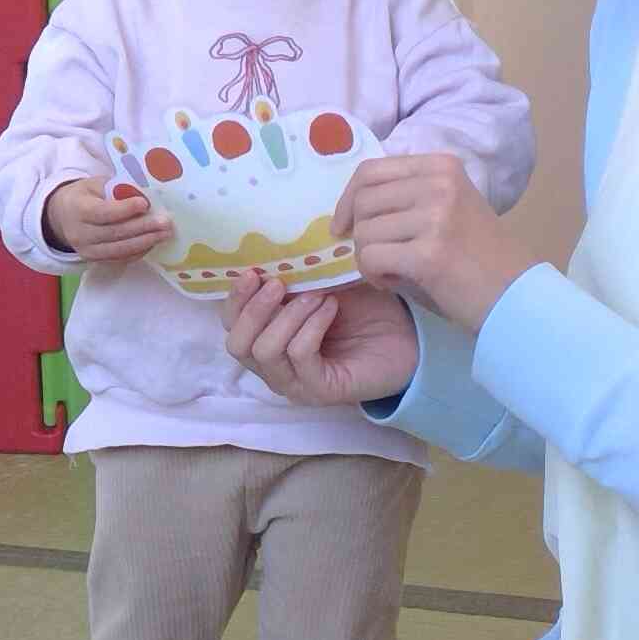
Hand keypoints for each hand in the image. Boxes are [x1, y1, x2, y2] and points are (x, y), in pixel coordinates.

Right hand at [44, 180, 171, 262]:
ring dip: (145, 242)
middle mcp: (80, 233)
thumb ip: (117, 188)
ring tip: (165, 234)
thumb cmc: (85, 195)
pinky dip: (139, 251)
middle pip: (114, 233)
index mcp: (77, 209)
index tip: (145, 204)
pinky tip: (153, 242)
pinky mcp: (95, 261)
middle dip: (143, 228)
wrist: (63, 216)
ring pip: (119, 249)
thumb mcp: (95, 184)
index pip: (103, 212)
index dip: (124, 209)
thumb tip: (146, 194)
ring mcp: (87, 250)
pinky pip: (120, 259)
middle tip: (166, 222)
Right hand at [224, 270, 418, 405]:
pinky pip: (300, 355)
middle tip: (279, 284)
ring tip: (318, 295)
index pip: (230, 326)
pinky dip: (311, 325)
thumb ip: (293, 273)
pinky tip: (331, 308)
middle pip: (237, 345)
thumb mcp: (321, 282)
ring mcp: (295, 383)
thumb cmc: (363, 309)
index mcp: (266, 339)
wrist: (408, 336)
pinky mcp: (319, 391)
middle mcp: (273, 367)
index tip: (253, 272)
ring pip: (265, 351)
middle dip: (254, 309)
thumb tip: (268, 248)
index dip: (235, 299)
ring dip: (289, 315)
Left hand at [336, 155, 530, 330]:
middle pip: (363, 201)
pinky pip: (371, 259)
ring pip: (364, 232)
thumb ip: (406, 197)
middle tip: (379, 256)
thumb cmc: (477, 258)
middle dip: (358, 234)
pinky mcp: (429, 253)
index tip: (343, 225)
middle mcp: (440, 183)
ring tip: (393, 271)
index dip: (348, 199)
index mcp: (442, 166)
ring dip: (368, 258)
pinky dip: (374, 276)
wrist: (515, 295)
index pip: (371, 170)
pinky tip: (394, 283)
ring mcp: (436, 216)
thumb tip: (347, 208)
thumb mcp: (447, 208)